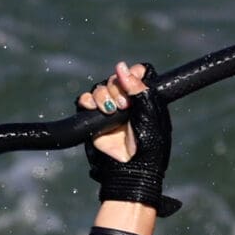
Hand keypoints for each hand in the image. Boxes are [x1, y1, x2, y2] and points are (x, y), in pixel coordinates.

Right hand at [79, 60, 180, 214]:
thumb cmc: (148, 144)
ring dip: (104, 96)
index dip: (132, 72)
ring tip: (111, 111)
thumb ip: (138, 88)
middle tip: (125, 105)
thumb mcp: (149, 112)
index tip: (131, 77)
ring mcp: (110, 110)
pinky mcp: (94, 120)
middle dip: (117, 88)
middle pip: (115, 78)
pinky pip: (85, 101)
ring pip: (100, 88)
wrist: (131, 167)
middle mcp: (127, 102)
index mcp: (144, 99)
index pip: (135, 74)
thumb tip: (122, 66)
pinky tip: (95, 109)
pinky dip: (88, 101)